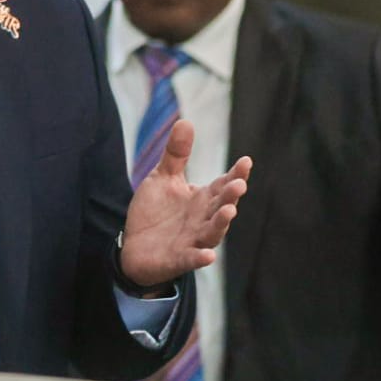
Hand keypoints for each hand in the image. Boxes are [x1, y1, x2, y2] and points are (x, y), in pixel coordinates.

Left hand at [120, 120, 250, 287]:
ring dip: (221, 223)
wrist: (134, 247)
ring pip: (212, 232)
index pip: (222, 185)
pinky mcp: (179, 258)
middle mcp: (202, 219)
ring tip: (230, 211)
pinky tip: (208, 255)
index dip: (235, 175)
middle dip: (230, 197)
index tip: (246, 161)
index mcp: (202, 199)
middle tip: (239, 184)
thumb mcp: (163, 178)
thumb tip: (186, 121)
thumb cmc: (155, 211)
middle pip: (221, 207)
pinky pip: (192, 258)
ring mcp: (193, 240)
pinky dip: (200, 257)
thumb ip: (176, 155)